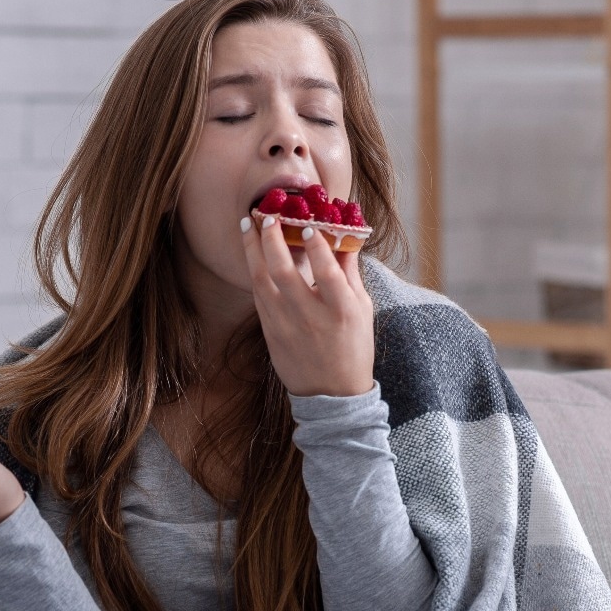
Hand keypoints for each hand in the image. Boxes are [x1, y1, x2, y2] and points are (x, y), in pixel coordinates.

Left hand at [241, 214, 374, 397]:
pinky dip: (254, 272)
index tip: (307, 224)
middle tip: (267, 215)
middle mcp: (311, 317)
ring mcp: (286, 326)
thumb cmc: (354, 348)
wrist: (332, 395)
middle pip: (284, 272)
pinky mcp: (270, 333)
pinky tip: (252, 255)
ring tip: (248, 226)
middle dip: (272, 239)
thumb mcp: (362, 310)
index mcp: (341, 311)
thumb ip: (349, 272)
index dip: (315, 245)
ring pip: (262, 281)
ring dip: (252, 250)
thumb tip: (344, 235)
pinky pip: (258, 297)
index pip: (326, 271)